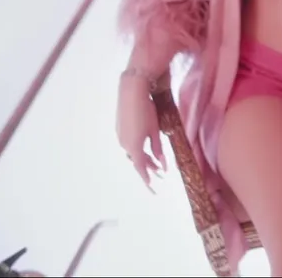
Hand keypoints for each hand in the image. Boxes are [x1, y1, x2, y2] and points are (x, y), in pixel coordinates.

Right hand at [116, 74, 164, 190]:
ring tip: (155, 160)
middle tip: (160, 172)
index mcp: (134, 147)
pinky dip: (138, 148)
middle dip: (148, 167)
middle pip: (137, 160)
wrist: (131, 92)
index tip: (152, 188)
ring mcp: (120, 136)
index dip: (147, 178)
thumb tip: (162, 164)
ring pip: (133, 151)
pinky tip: (144, 145)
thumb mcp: (155, 131)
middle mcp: (124, 144)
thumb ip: (158, 148)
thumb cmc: (146, 111)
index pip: (141, 168)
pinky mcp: (119, 129)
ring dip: (143, 157)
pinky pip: (129, 143)